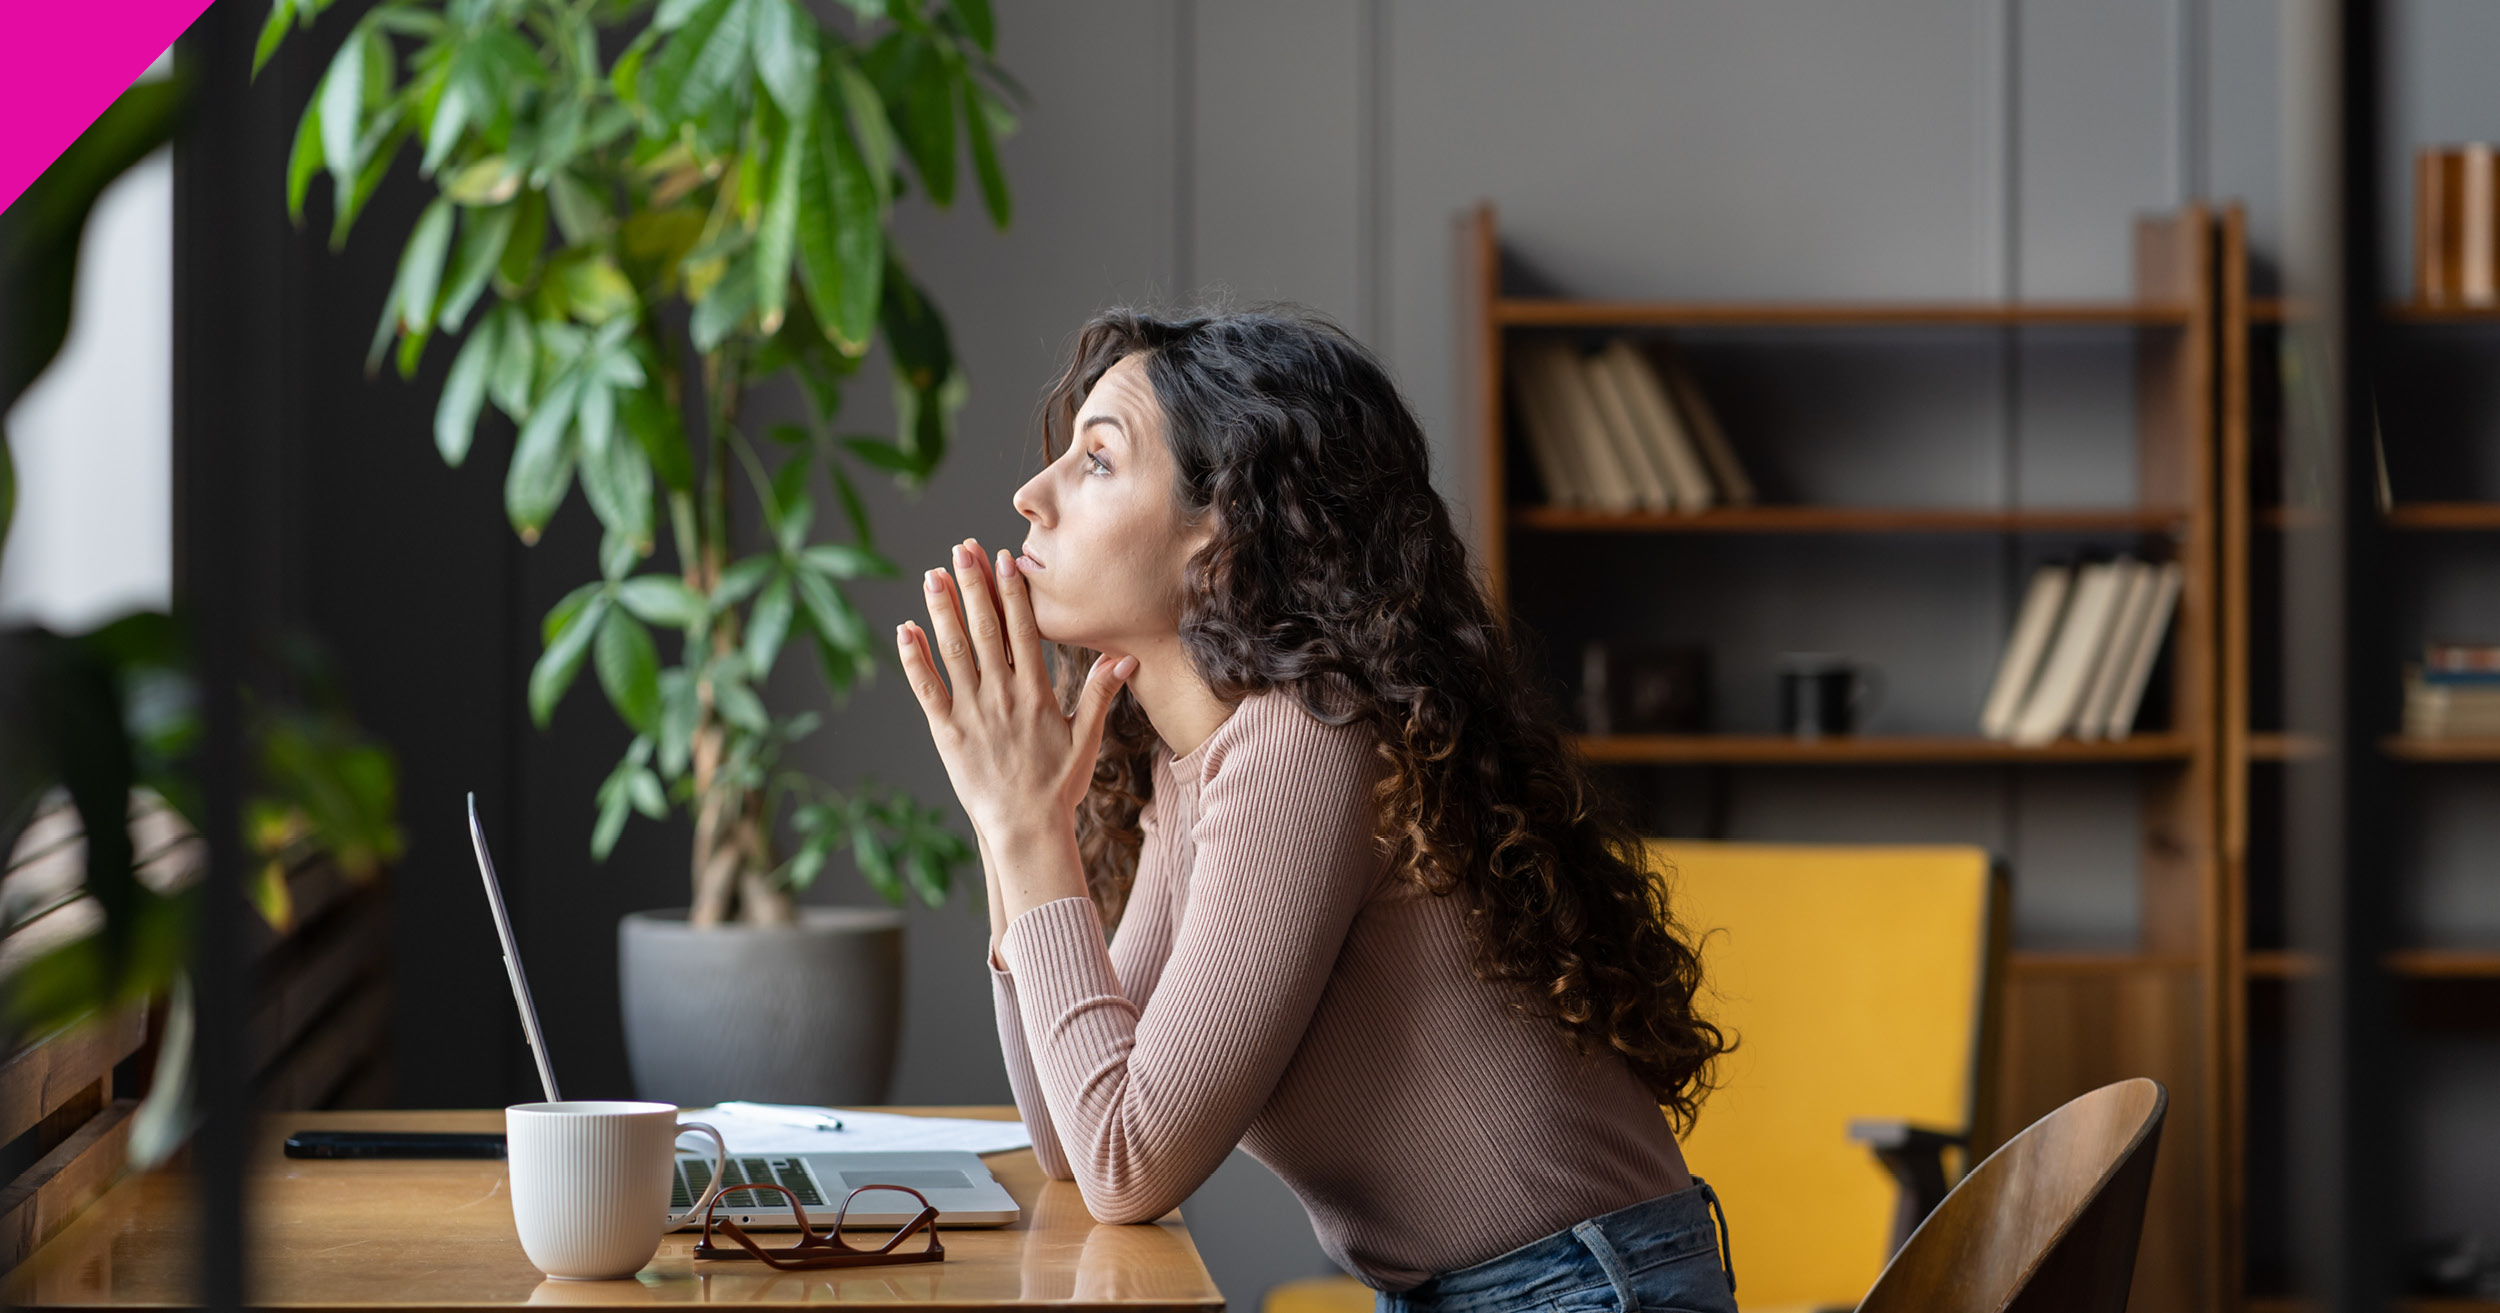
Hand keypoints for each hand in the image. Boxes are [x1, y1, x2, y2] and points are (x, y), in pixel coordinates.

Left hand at [898, 539, 1135, 861]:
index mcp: (1036, 694)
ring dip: (942, 611)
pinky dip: (914, 659)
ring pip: (954, 652)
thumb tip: (1126, 657)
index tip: (1006, 559)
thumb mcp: (1087, 739)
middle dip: (973, 585)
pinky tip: (906, 629)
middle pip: (985, 630)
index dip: (1013, 593)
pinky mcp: (947, 732)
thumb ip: (1101, 694)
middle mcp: (1002, 696)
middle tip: (962, 548)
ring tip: (933, 575)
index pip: (1024, 631)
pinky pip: (927, 689)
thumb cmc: (1058, 787)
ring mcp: (972, 713)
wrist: (1025, 829)